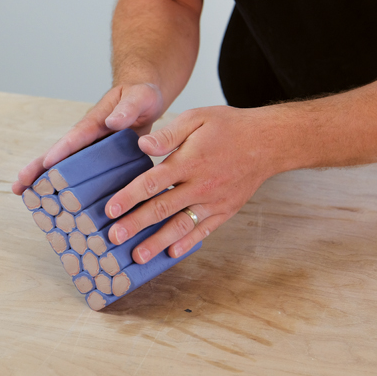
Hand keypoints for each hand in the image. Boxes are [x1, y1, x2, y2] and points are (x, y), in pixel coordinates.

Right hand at [12, 83, 163, 194]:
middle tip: (18, 186)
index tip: (47, 163)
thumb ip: (127, 109)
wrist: (144, 97)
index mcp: (95, 122)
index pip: (76, 137)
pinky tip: (65, 207)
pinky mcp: (100, 159)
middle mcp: (88, 137)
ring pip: (67, 167)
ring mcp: (92, 149)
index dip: (62, 150)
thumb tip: (111, 122)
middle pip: (60, 154)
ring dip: (47, 181)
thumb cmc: (140, 95)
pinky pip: (84, 174)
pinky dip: (73, 188)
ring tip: (26, 198)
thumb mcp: (139, 97)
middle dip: (39, 169)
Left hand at [105, 105, 278, 263]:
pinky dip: (188, 242)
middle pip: (162, 208)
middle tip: (114, 239)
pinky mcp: (226, 210)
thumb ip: (169, 133)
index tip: (109, 210)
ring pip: (181, 225)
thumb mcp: (198, 118)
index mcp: (189, 161)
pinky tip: (171, 253)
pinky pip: (204, 230)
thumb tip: (143, 144)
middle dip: (136, 225)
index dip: (129, 197)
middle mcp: (200, 185)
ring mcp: (214, 201)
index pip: (152, 182)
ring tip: (138, 257)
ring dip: (158, 242)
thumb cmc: (229, 127)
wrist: (268, 143)